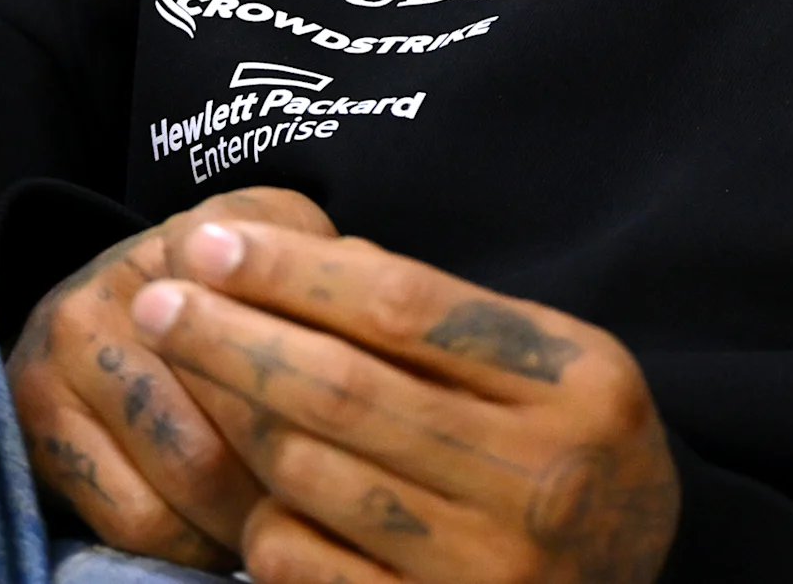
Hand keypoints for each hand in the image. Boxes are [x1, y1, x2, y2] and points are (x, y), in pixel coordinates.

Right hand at [10, 186, 338, 568]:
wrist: (109, 304)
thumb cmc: (227, 291)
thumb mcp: (287, 256)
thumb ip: (340, 277)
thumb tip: (390, 334)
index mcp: (203, 236)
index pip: (281, 331)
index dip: (332, 402)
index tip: (375, 450)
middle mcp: (126, 285)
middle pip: (236, 407)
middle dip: (297, 469)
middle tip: (347, 511)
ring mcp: (69, 350)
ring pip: (188, 471)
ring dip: (250, 517)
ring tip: (293, 529)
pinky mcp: (37, 420)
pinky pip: (134, 517)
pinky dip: (192, 546)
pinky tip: (226, 541)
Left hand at [131, 216, 678, 583]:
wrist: (636, 582)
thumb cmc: (569, 447)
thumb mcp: (551, 363)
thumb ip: (445, 317)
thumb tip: (297, 261)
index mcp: (578, 383)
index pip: (407, 308)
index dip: (294, 272)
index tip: (210, 243)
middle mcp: (538, 481)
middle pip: (343, 391)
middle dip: (232, 337)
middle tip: (157, 301)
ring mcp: (488, 570)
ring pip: (309, 478)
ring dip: (235, 423)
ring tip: (197, 386)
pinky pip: (302, 566)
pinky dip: (261, 519)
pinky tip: (248, 487)